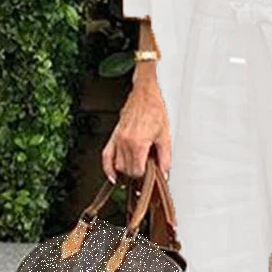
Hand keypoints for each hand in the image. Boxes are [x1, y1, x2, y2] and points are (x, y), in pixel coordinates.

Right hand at [101, 65, 170, 182]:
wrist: (145, 94)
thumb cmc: (155, 110)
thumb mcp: (165, 135)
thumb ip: (165, 157)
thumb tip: (165, 172)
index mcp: (138, 143)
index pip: (137, 171)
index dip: (145, 177)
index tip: (151, 177)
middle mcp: (125, 142)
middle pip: (127, 170)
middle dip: (138, 174)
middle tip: (147, 173)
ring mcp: (117, 139)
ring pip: (118, 165)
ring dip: (127, 171)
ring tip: (137, 170)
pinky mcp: (114, 135)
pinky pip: (106, 156)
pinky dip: (108, 168)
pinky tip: (113, 176)